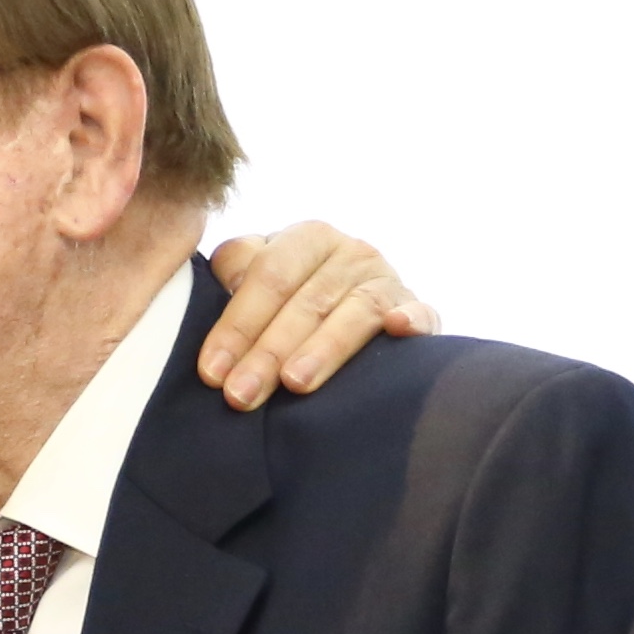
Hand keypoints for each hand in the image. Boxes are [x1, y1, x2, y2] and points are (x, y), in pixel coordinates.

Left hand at [199, 223, 438, 410]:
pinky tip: (398, 330)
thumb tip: (218, 279)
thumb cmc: (292, 301)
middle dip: (268, 352)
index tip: (211, 372)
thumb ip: (236, 272)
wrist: (355, 307)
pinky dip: (413, 320)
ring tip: (295, 384)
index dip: (237, 324)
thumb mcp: (261, 278)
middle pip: (306, 301)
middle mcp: (351, 252)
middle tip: (241, 396)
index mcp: (307, 238)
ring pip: (355, 313)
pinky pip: (421, 313)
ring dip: (325, 349)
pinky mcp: (418, 310)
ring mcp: (387, 281)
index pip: (268, 277)